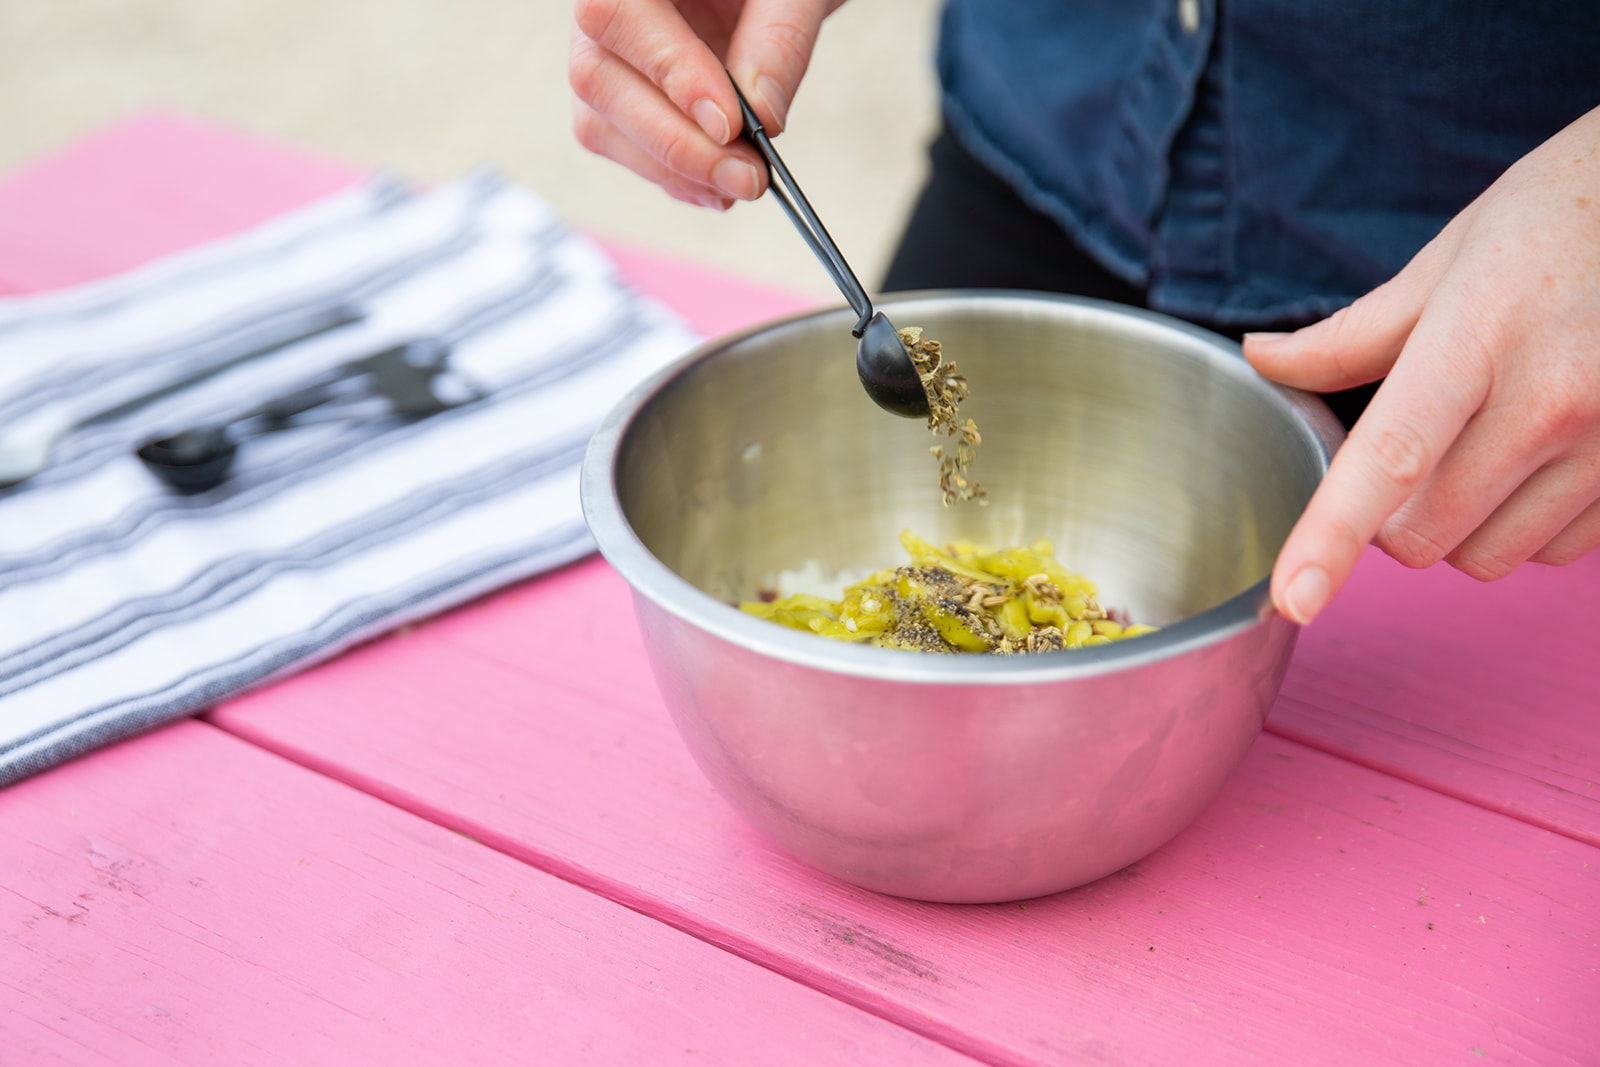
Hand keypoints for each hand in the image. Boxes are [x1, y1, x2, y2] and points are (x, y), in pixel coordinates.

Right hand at [569, 0, 841, 208]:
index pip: (617, 15)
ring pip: (600, 124)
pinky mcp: (614, 96)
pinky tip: (717, 187)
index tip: (729, 124)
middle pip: (598, 80)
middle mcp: (597, 5)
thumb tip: (762, 118)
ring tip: (741, 184)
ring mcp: (598, 54)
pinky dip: (669, 176)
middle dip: (677, 142)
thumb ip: (778, 41)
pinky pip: (618, 146)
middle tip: (748, 177)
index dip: (671, 73)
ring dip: (672, 170)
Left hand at [1245, 104, 1599, 624]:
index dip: (1332, 537)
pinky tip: (1536, 459)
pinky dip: (1525, 527)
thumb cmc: (1557, 225)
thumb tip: (1261, 360)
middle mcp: (1550, 402)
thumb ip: (1350, 336)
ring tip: (1478, 448)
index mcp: (1477, 339)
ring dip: (1459, 528)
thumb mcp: (1446, 262)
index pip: (1390, 456)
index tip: (1293, 599)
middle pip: (1425, 535)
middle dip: (1390, 519)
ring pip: (1488, 557)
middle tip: (1406, 456)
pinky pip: (1555, 553)